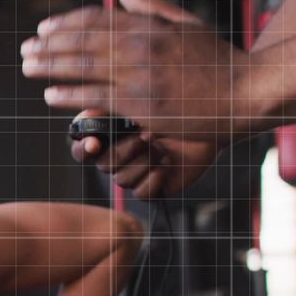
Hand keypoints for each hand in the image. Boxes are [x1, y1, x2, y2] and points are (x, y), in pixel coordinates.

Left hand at [23, 0, 253, 142]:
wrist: (243, 92)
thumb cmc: (216, 60)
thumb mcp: (188, 24)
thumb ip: (153, 9)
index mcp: (149, 26)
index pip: (96, 20)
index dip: (64, 23)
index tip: (43, 28)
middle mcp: (140, 46)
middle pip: (82, 41)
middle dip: (49, 44)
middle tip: (26, 48)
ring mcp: (138, 74)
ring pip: (82, 67)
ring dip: (49, 65)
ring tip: (27, 66)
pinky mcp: (138, 102)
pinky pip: (94, 96)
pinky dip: (68, 93)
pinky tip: (49, 93)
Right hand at [71, 110, 220, 198]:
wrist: (212, 119)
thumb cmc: (177, 105)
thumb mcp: (139, 101)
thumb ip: (109, 106)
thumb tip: (84, 115)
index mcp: (112, 137)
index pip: (83, 150)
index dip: (84, 149)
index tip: (94, 143)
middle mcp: (121, 156)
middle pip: (103, 165)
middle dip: (125, 151)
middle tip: (146, 136)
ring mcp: (137, 173)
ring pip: (121, 180)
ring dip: (143, 162)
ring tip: (162, 148)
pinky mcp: (155, 187)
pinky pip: (141, 193)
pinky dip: (154, 179)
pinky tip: (167, 165)